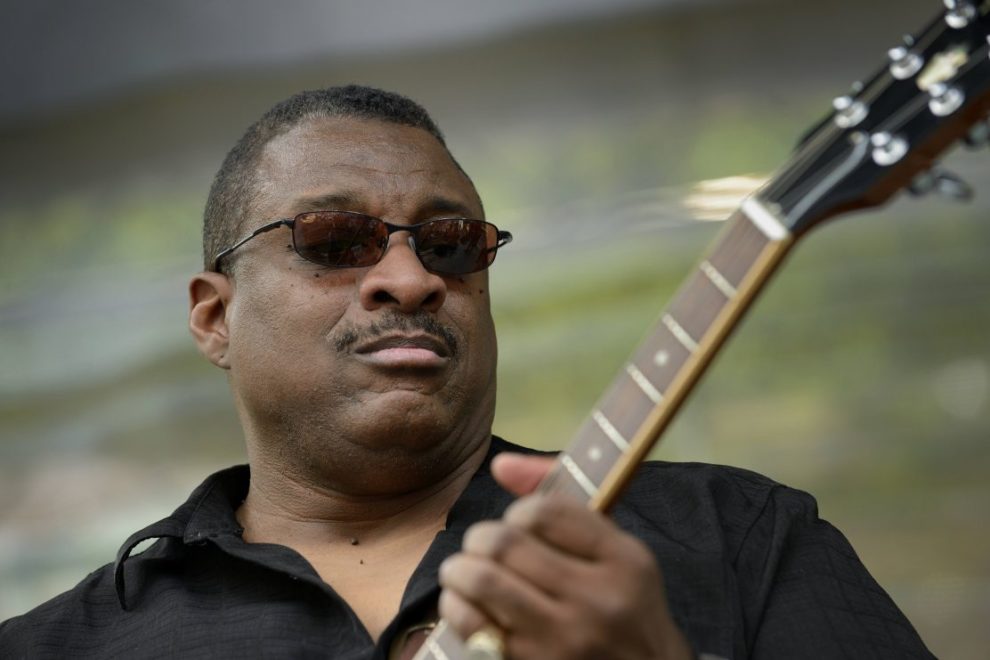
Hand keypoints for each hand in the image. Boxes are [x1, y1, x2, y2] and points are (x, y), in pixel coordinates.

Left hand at [438, 453, 692, 659]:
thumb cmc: (624, 609)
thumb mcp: (616, 554)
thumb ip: (564, 505)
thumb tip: (500, 464)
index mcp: (623, 561)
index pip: (546, 511)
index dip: (518, 511)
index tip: (518, 524)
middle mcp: (598, 600)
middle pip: (507, 542)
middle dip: (480, 538)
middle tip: (480, 546)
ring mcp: (565, 639)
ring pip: (484, 580)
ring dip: (460, 569)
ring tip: (462, 570)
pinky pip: (474, 626)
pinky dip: (457, 607)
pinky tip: (464, 604)